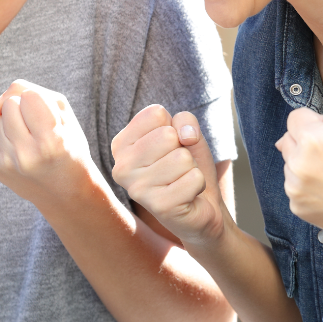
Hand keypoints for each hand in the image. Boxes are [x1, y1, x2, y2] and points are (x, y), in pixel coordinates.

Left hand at [0, 80, 100, 207]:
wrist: (64, 192)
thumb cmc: (67, 146)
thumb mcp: (62, 114)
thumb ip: (29, 91)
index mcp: (51, 142)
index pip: (29, 96)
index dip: (39, 102)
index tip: (49, 119)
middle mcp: (26, 155)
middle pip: (10, 104)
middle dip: (23, 110)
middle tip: (38, 131)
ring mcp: (7, 163)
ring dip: (13, 124)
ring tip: (31, 143)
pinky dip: (4, 137)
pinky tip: (19, 151)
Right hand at [111, 105, 225, 246]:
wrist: (201, 206)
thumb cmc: (186, 167)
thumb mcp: (186, 133)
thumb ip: (185, 120)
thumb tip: (186, 136)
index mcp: (121, 145)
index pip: (156, 114)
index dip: (173, 128)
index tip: (169, 147)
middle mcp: (122, 167)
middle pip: (167, 136)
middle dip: (183, 150)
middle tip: (178, 168)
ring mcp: (137, 189)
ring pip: (182, 158)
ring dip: (191, 168)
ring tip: (182, 181)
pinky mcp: (159, 207)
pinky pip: (194, 179)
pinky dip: (199, 184)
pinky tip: (187, 195)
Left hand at [274, 108, 322, 242]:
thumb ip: (318, 123)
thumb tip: (285, 137)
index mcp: (311, 138)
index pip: (293, 118)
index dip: (310, 123)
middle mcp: (298, 162)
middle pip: (287, 142)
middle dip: (303, 145)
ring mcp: (295, 187)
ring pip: (290, 168)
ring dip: (304, 169)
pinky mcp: (297, 207)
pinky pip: (295, 190)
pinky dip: (308, 190)